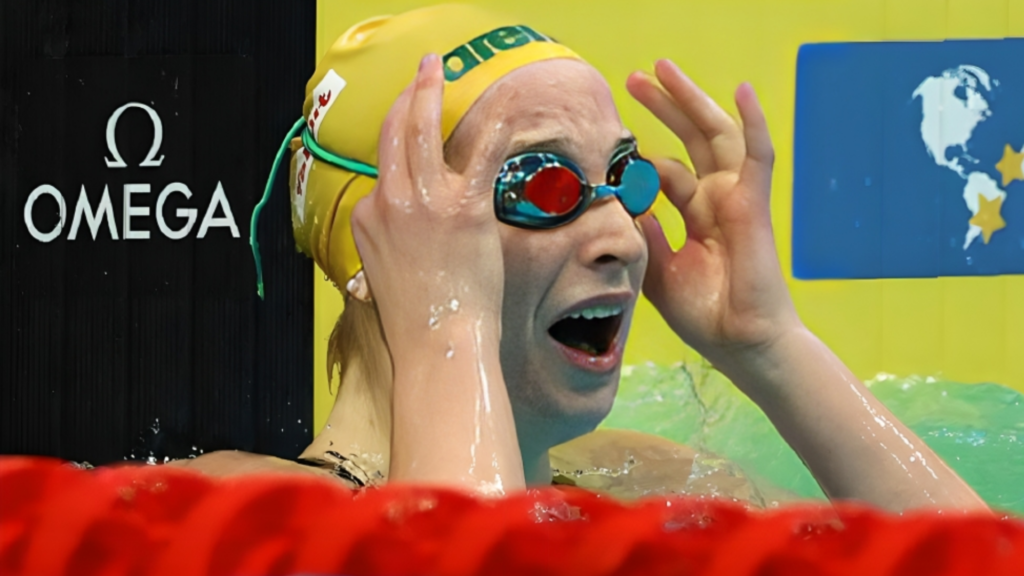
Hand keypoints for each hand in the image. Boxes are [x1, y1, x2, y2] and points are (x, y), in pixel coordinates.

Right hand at [351, 54, 503, 363]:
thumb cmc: (418, 319)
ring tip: (435, 68)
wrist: (438, 343)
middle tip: (420, 74)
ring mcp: (424, 202)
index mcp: (367, 217)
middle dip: (405, 96)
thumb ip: (389, 243)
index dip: (401, 147)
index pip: (383, 169)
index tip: (414, 128)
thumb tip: (404, 234)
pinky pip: (479, 152)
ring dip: (428, 90)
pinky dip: (493, 123)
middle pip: (392, 134)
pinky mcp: (463, 208)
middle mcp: (389, 201)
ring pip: (420, 129)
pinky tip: (504, 103)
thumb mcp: (385, 275)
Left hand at [626, 60, 800, 373]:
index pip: (666, 169)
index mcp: (694, 214)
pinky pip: (759, 155)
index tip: (604, 144)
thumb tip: (623, 201)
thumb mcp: (657, 271)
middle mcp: (715, 199)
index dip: (637, 154)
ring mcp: (735, 198)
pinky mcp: (754, 204)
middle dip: (663, 107)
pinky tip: (742, 90)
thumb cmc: (705, 314)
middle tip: (632, 78)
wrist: (740, 343)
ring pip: (715, 135)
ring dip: (691, 100)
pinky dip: (754, 122)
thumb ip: (643, 234)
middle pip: (689, 139)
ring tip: (662, 69)